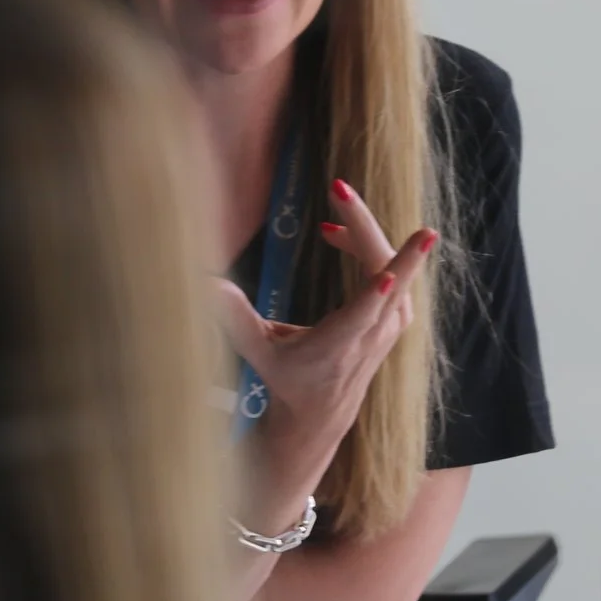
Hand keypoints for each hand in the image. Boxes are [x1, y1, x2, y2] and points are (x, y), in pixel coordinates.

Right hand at [212, 180, 436, 530]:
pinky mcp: (394, 317)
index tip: (390, 275)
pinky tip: (338, 232)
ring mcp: (389, 326)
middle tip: (340, 188)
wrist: (321, 412)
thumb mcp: (257, 353)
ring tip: (338, 201)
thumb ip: (234, 319)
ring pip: (394, 269)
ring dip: (366, 233)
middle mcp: (372, 336)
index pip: (362, 319)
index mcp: (339, 346)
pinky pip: (391, 272)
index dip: (376, 296)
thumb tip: (205, 284)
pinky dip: (370, 246)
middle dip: (363, 229)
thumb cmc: (286, 380)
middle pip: (385, 278)